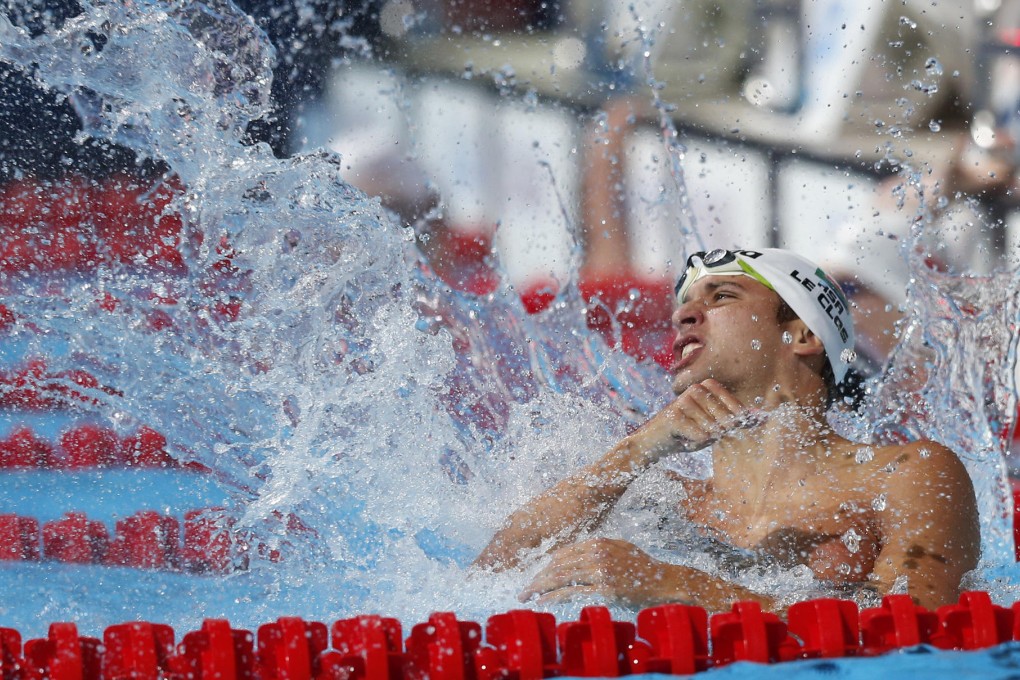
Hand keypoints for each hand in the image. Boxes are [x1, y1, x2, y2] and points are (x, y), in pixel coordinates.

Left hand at [518, 538, 682, 607]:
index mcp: (598, 543)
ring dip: (539, 587)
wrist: (664, 580)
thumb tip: (574, 555)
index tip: (538, 577)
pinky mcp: (604, 589)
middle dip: (538, 578)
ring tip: (526, 595)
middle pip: (558, 566)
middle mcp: (596, 554)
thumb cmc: (642, 566)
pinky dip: (553, 596)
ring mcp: (600, 571)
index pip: (563, 554)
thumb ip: (598, 548)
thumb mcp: (619, 548)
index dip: (547, 566)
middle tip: (524, 588)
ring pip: (561, 578)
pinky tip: (542, 601)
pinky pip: (571, 592)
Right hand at [632, 380, 760, 459]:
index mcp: (709, 386)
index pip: (738, 411)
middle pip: (726, 421)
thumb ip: (739, 421)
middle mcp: (697, 388)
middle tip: (695, 431)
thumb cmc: (688, 433)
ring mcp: (685, 400)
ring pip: (713, 431)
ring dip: (702, 440)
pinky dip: (693, 444)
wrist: (653, 443)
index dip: (730, 426)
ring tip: (687, 434)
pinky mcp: (674, 415)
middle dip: (714, 434)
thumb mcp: (717, 426)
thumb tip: (765, 418)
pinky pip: (700, 437)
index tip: (711, 426)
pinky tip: (680, 438)